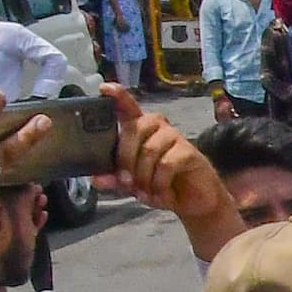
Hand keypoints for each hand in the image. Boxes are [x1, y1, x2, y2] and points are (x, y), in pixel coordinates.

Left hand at [108, 88, 238, 247]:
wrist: (194, 203)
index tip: (104, 88)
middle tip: (126, 183)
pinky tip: (161, 193)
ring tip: (145, 193)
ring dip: (143, 176)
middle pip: (133, 130)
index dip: (118, 96)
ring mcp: (175, 138)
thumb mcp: (134, 185)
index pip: (128, 108)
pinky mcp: (189, 152)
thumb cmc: (162, 186)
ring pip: (148, 150)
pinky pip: (166, 164)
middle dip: (125, 159)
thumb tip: (96, 179)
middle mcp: (157, 128)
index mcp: (141, 130)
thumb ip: (115, 180)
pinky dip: (159, 183)